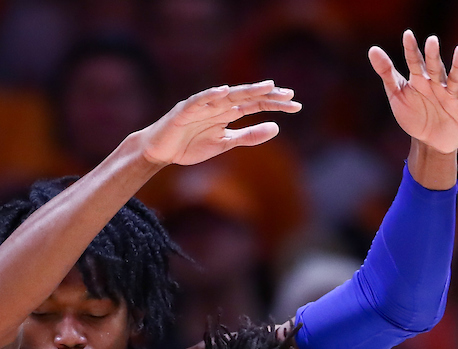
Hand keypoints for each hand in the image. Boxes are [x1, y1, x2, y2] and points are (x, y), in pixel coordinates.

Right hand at [139, 82, 300, 167]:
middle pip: (247, 97)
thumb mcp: (225, 144)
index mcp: (229, 113)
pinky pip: (198, 101)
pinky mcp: (184, 110)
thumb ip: (248, 137)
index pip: (256, 105)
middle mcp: (219, 105)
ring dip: (246, 90)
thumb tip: (276, 128)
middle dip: (268, 96)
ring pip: (228, 95)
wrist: (162, 151)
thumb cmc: (191, 146)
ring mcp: (202, 106)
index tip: (296, 106)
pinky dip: (210, 96)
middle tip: (290, 95)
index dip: (275, 105)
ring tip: (266, 87)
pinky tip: (224, 91)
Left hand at [369, 31, 457, 153]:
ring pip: (455, 79)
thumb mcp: (397, 95)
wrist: (430, 142)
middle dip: (433, 56)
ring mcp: (451, 96)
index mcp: (420, 80)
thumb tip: (372, 49)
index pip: (414, 62)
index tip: (407, 35)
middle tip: (431, 40)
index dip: (411, 50)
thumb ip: (387, 73)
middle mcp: (437, 84)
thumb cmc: (414, 114)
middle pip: (434, 68)